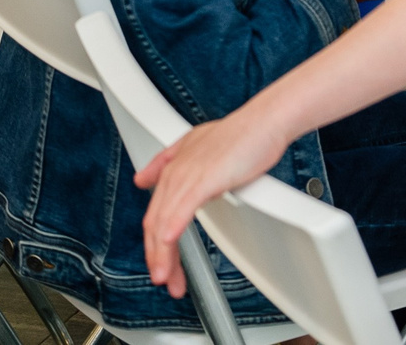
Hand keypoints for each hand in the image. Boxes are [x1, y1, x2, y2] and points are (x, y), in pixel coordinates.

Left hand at [137, 110, 294, 295]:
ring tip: (169, 279)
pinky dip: (172, 229)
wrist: (264, 124)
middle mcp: (175, 172)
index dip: (155, 244)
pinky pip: (181, 210)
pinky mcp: (203, 179)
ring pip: (165, 222)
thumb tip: (141, 178)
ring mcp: (187, 176)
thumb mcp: (193, 146)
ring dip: (165, 255)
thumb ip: (165, 162)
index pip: (155, 214)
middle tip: (164, 280)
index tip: (163, 265)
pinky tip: (168, 245)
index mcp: (172, 168)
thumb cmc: (240, 136)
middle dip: (157, 257)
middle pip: (154, 223)